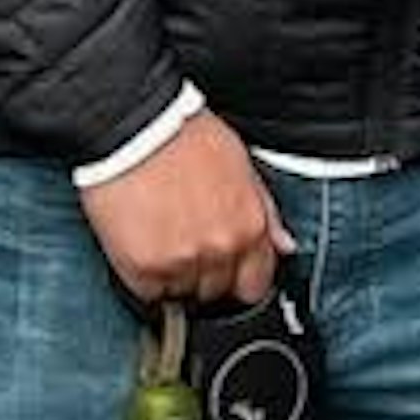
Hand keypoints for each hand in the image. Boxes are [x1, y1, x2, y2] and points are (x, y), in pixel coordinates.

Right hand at [80, 112, 288, 309]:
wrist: (136, 127)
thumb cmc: (184, 136)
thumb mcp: (242, 165)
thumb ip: (265, 212)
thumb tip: (284, 245)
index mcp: (249, 226)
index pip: (255, 284)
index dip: (238, 277)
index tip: (225, 269)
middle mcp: (220, 249)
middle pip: (216, 290)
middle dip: (204, 272)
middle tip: (184, 239)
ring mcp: (181, 261)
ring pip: (182, 293)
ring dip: (172, 274)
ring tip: (161, 235)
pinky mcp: (143, 267)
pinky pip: (148, 292)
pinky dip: (143, 275)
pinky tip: (142, 242)